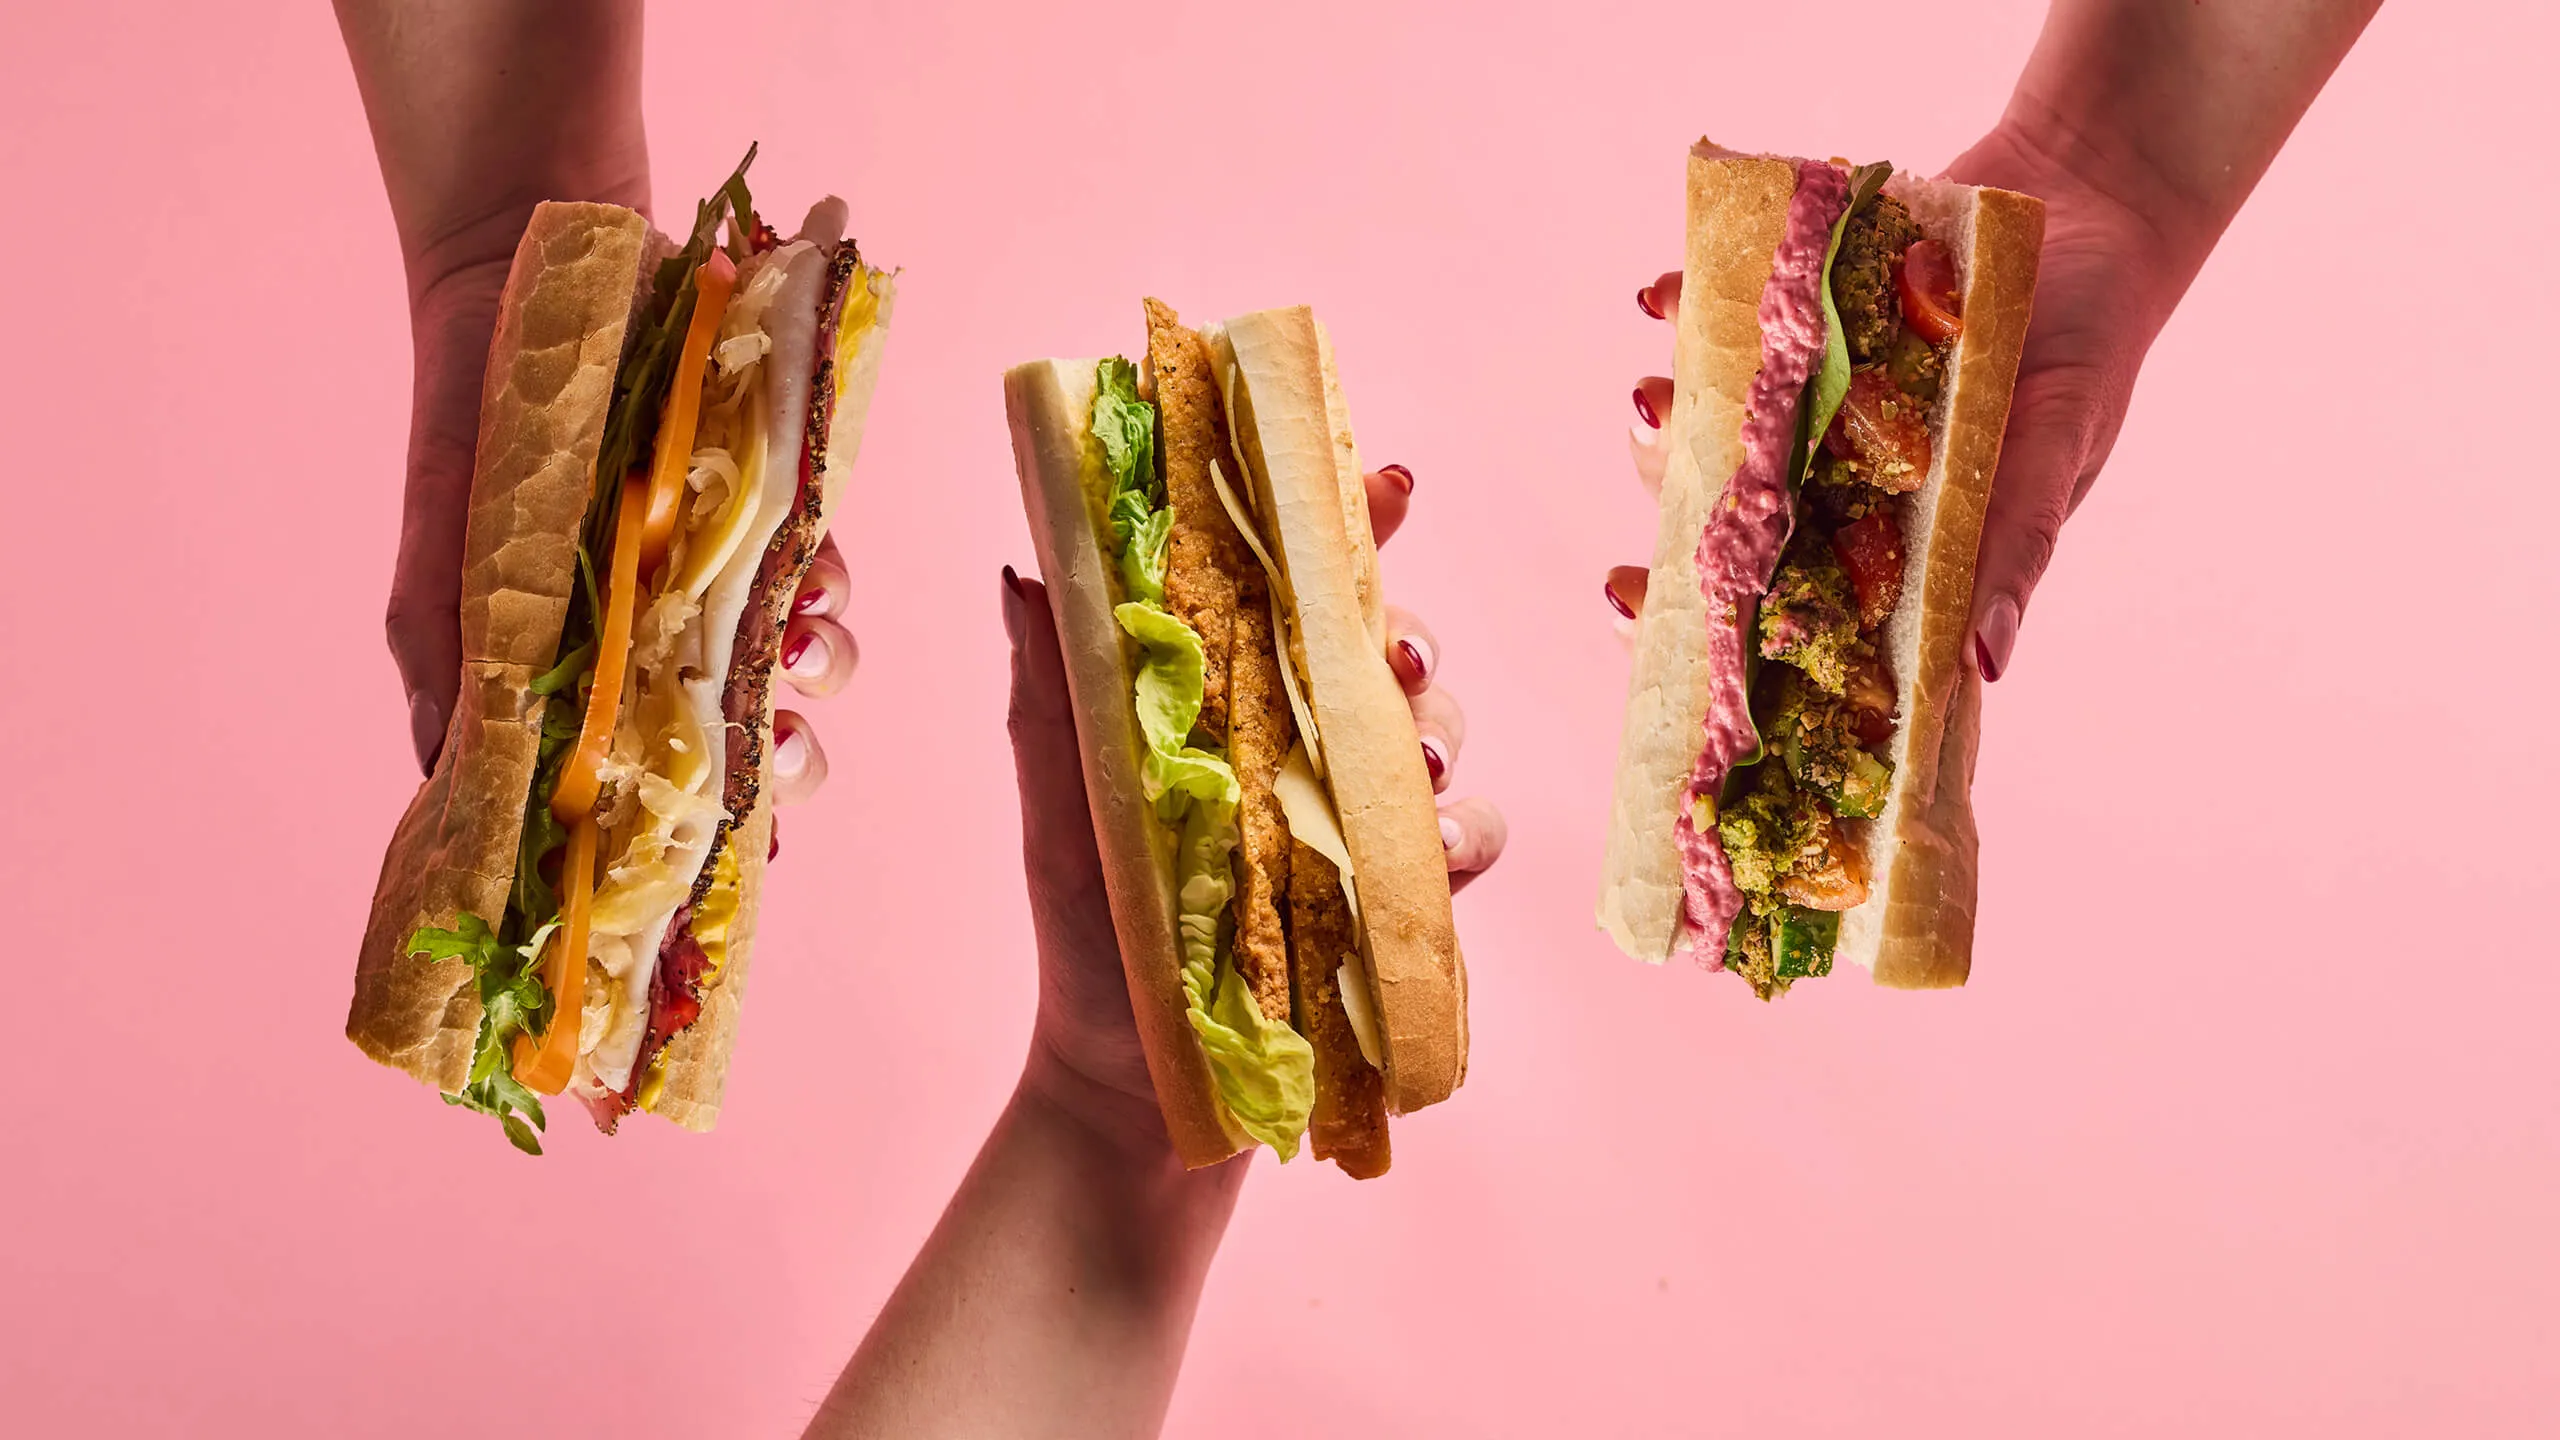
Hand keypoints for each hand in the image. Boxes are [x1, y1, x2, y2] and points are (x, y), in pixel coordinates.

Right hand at [389, 233, 861, 797]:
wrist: (534, 253)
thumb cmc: (476, 407)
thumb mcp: (445, 526)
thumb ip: (444, 645)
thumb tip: (441, 772)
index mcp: (589, 650)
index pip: (643, 759)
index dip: (680, 813)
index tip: (704, 849)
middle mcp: (666, 616)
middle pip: (741, 723)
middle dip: (776, 759)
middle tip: (775, 755)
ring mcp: (725, 552)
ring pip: (797, 647)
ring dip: (815, 669)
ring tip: (803, 655)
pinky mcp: (775, 484)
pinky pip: (822, 550)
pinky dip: (829, 577)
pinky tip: (819, 578)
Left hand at [1001, 467, 1506, 1157]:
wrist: (1132, 1095)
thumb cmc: (1091, 940)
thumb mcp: (1063, 812)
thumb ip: (1055, 696)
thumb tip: (1029, 567)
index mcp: (1227, 695)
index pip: (1290, 584)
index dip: (1342, 522)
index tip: (1378, 484)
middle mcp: (1303, 737)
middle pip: (1382, 642)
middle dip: (1408, 627)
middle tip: (1395, 648)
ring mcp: (1358, 815)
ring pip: (1437, 728)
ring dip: (1444, 727)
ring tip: (1423, 762)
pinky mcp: (1397, 896)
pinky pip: (1465, 841)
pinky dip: (1464, 834)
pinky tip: (1436, 853)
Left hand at [1609, 148, 2174, 681]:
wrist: (2096, 189)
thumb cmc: (2093, 338)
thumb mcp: (2062, 439)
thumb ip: (2017, 541)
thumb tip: (1985, 663)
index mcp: (1895, 531)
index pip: (1801, 612)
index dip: (1720, 643)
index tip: (1648, 631)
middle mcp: (1836, 473)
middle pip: (1728, 527)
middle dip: (1672, 536)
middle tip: (1635, 542)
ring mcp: (1807, 394)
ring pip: (1707, 430)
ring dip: (1668, 423)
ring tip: (1654, 399)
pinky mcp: (1793, 310)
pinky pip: (1718, 317)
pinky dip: (1681, 308)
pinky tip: (1659, 297)